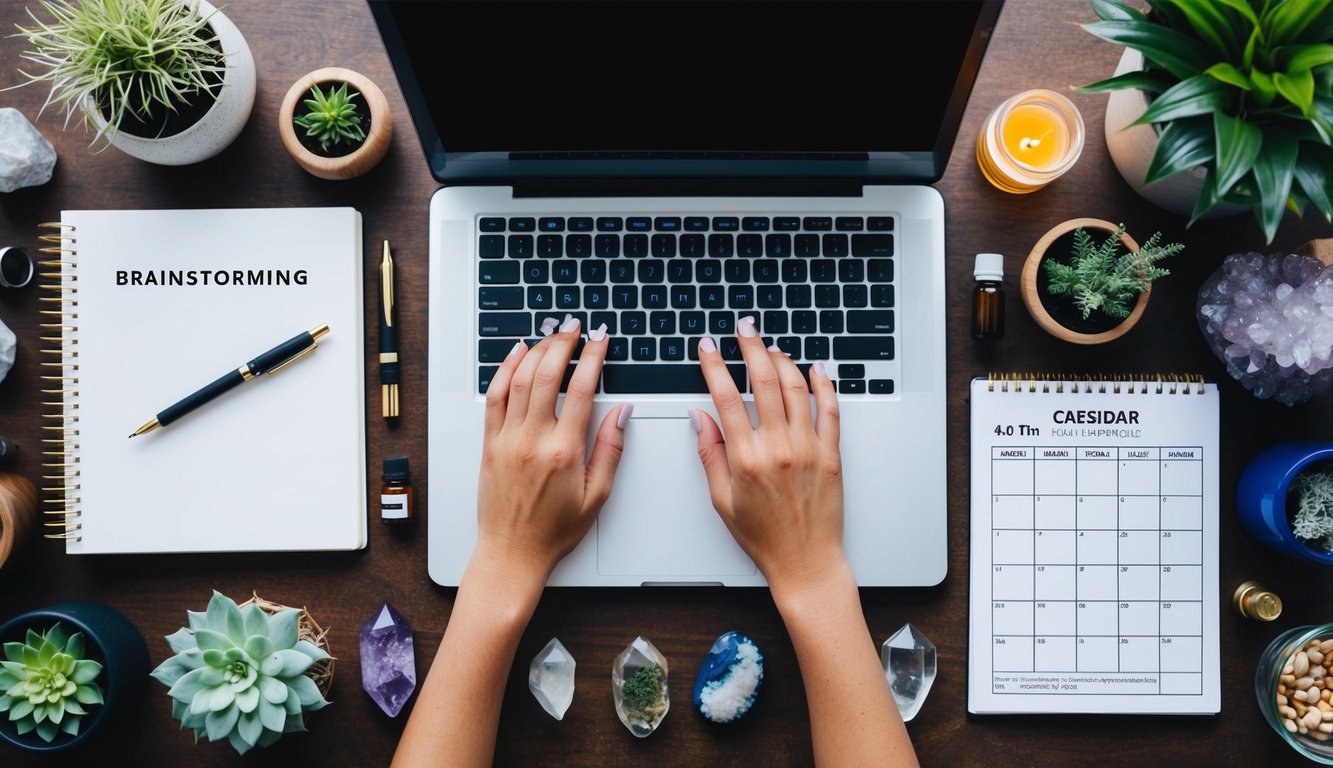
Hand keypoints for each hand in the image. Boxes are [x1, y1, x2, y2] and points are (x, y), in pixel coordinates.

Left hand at [475, 317, 629, 583]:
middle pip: (548, 375)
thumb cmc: (554, 530)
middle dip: (564, 344)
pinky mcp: (489, 444)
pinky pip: (495, 397)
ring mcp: (507, 440)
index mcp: (564, 452)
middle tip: (575, 328)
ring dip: (536, 351)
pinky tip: (516, 354)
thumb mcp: (596, 495)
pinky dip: (504, 370)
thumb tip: (620, 413)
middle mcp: (533, 440)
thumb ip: (610, 450)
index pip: (581, 390)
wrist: (512, 553)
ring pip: (520, 380)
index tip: (601, 340)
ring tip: (551, 335)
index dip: (593, 358)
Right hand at [691, 316, 845, 595]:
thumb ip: (710, 454)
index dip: (714, 365)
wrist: (806, 562)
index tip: (707, 347)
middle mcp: (779, 447)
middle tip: (744, 328)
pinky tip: (816, 369)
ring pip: (797, 388)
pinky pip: (830, 410)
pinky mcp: (832, 455)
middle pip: (764, 382)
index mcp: (746, 458)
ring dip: (783, 360)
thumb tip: (700, 417)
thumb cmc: (763, 537)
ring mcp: (809, 448)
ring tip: (772, 347)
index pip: (726, 397)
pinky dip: (824, 385)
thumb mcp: (722, 500)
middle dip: (751, 348)